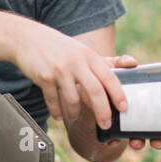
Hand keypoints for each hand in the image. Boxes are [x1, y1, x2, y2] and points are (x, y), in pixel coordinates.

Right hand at [9, 24, 160, 152]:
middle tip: (106, 124)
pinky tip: (59, 116)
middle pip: (94, 91)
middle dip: (102, 111)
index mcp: (89, 56)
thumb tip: (133, 63)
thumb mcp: (84, 51)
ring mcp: (60, 70)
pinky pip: (53, 100)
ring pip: (73, 99)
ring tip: (77, 118)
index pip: (109, 76)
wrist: (27, 38)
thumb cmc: (61, 47)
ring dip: (76, 113)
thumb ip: (107, 61)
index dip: (118, 94)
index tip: (124, 108)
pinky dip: (57, 111)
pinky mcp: (44, 77)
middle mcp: (76, 62)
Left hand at [99, 55, 160, 154]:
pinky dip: (113, 142)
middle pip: (154, 132)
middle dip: (157, 140)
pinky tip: (112, 142)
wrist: (84, 78)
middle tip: (156, 142)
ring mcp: (125, 122)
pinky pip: (113, 139)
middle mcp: (139, 115)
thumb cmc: (105, 73)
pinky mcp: (108, 125)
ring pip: (137, 138)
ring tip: (136, 143)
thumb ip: (122, 62)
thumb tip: (132, 62)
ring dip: (139, 143)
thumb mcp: (114, 66)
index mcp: (146, 102)